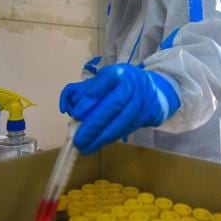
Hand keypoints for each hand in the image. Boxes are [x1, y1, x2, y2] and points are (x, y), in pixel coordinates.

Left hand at [59, 64, 179, 153]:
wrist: (152, 91)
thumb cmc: (119, 86)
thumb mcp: (102, 81)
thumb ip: (83, 91)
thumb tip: (67, 106)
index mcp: (117, 73)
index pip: (103, 83)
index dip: (90, 98)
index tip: (77, 115)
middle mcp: (131, 85)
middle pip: (113, 105)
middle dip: (94, 124)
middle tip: (78, 139)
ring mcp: (141, 101)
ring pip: (121, 121)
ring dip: (102, 137)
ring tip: (86, 147)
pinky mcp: (146, 116)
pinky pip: (127, 129)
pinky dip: (111, 138)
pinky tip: (99, 143)